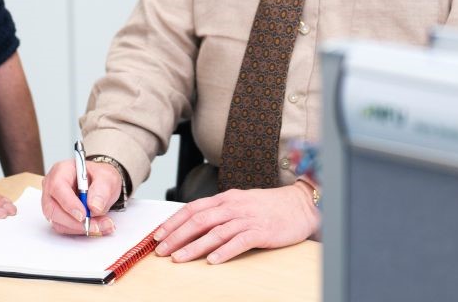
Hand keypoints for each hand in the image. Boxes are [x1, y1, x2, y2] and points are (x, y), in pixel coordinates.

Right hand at [40, 158, 120, 235]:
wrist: (100, 185)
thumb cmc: (99, 177)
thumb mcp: (107, 177)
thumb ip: (102, 189)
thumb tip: (94, 206)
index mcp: (61, 171)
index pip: (57, 187)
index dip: (69, 203)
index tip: (84, 215)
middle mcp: (52, 187)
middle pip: (52, 209)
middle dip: (75, 222)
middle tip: (96, 225)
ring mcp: (52, 203)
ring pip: (58, 222)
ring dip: (81, 228)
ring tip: (103, 225)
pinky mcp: (57, 216)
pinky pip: (65, 228)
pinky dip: (81, 231)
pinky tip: (97, 227)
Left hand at [153, 183, 317, 263]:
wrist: (299, 205)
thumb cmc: (268, 206)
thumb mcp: (240, 203)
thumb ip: (219, 211)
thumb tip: (194, 224)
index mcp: (226, 198)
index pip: (193, 208)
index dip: (174, 222)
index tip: (158, 235)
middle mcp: (233, 206)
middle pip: (199, 220)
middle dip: (177, 236)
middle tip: (161, 250)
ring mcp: (247, 218)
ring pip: (215, 232)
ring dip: (194, 246)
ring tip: (179, 258)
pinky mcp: (261, 231)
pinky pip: (240, 241)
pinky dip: (225, 251)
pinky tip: (213, 260)